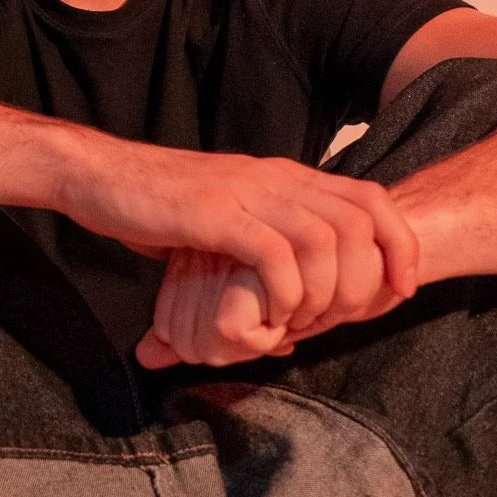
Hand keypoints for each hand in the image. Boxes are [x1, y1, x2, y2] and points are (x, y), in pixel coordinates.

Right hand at [56, 138, 417, 354]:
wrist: (97, 176)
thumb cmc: (157, 205)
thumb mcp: (226, 219)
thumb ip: (263, 251)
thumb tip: (290, 317)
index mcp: (284, 175)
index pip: (370, 198)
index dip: (399, 245)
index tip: (398, 290)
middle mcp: (275, 178)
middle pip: (362, 219)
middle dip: (370, 278)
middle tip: (346, 319)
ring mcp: (246, 194)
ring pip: (326, 239)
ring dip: (326, 292)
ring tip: (304, 321)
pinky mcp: (214, 215)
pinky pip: (275, 255)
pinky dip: (286, 293)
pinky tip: (271, 314)